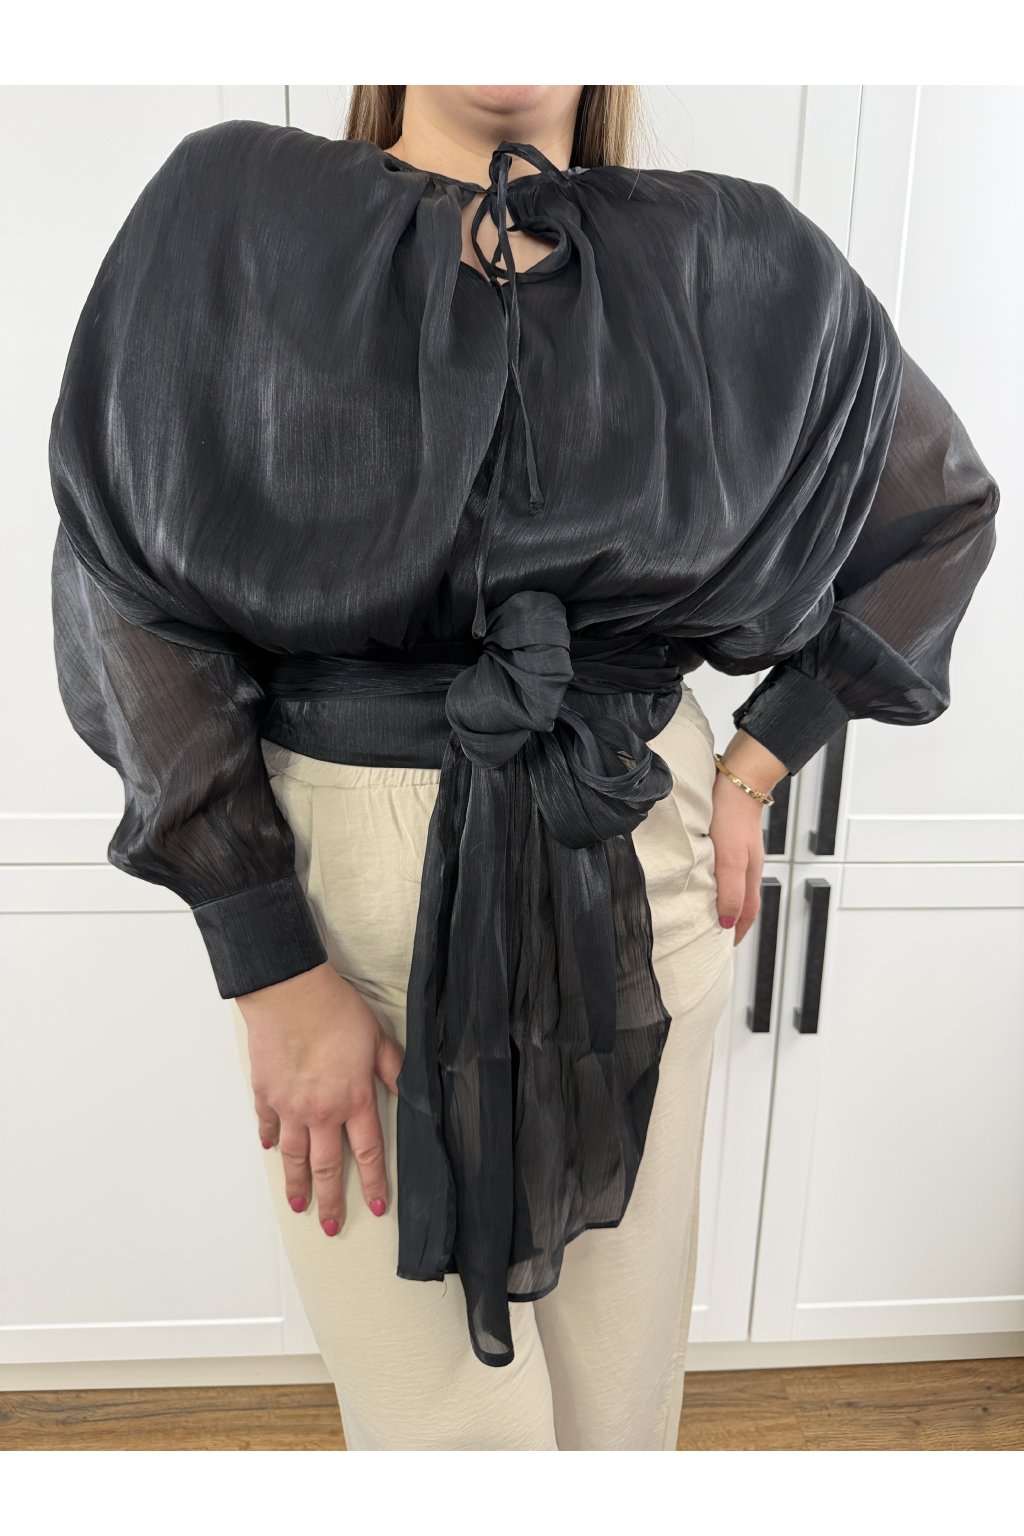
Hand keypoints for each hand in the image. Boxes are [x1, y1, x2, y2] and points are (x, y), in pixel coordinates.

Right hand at [235, 962, 404, 1234]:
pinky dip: (268, 1139)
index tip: (376, 1206)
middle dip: (330, 1200)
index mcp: (353, 1100)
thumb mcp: (377, 1039)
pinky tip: (270, 1150)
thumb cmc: (336, 1011)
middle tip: (330, 1225)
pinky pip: (266, 1125)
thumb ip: (394, 1070)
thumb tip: (411, 1092)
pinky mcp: (265, 1093)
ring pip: (293, 1156)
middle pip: (327, 1166)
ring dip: (297, 1184)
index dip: (374, 1182)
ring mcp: (289, 1106)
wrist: (290, 993)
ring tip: (299, 1205)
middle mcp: (321, 1112)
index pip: (368, 1152)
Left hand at [708, 730, 785, 944]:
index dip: (737, 931)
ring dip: (725, 901)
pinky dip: (719, 881)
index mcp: (750, 875)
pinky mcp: (730, 838)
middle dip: (733, 920)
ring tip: (711, 911)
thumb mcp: (730, 860)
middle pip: (743, 900)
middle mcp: (748, 866)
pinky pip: (727, 868)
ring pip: (735, 884)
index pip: (747, 912)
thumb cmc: (733, 818)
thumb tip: (726, 922)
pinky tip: (707, 877)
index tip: (726, 946)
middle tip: (717, 935)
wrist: (738, 782)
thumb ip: (730, 892)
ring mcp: (740, 852)